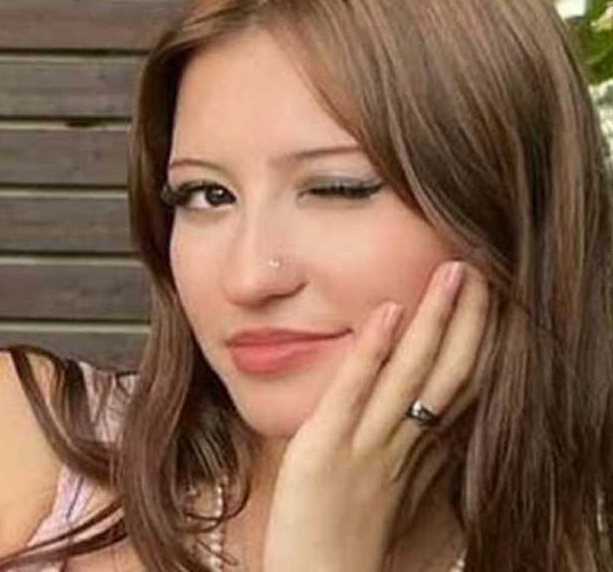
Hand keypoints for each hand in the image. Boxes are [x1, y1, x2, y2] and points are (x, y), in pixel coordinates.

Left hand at [263, 258, 488, 571]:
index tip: (492, 304)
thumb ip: (397, 462)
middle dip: (469, 322)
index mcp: (414, 462)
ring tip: (454, 272)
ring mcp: (365, 452)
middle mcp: (400, 453)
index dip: (477, 347)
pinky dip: (371, 353)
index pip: (457, 393)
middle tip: (485, 271)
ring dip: (434, 321)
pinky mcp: (323, 455)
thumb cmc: (337, 552)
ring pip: (412, 377)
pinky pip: (352, 397)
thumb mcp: (380, 499)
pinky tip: (388, 313)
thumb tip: (418, 432)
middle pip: (448, 376)